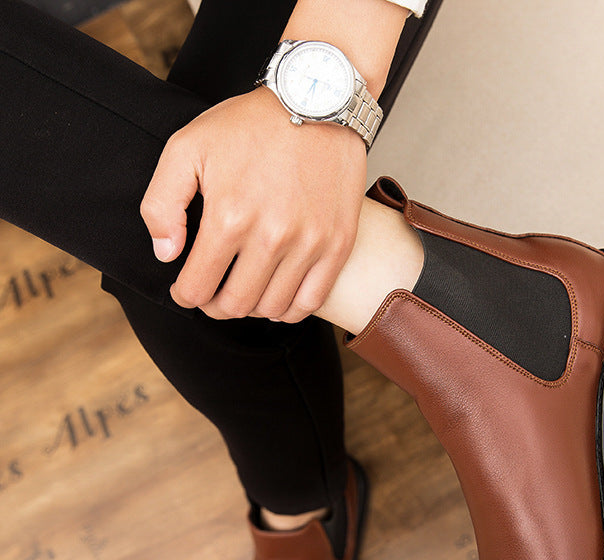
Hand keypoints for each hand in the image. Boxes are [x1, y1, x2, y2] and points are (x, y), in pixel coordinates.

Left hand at [140, 87, 366, 322]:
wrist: (317, 100)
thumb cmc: (250, 124)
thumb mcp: (186, 148)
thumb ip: (161, 204)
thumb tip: (167, 254)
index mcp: (229, 217)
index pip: (197, 287)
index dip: (185, 295)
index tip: (186, 290)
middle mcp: (271, 237)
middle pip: (235, 305)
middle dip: (215, 307)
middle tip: (212, 296)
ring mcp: (309, 244)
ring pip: (272, 309)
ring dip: (251, 308)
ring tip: (245, 290)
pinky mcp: (337, 245)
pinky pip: (311, 302)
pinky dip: (289, 310)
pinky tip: (277, 296)